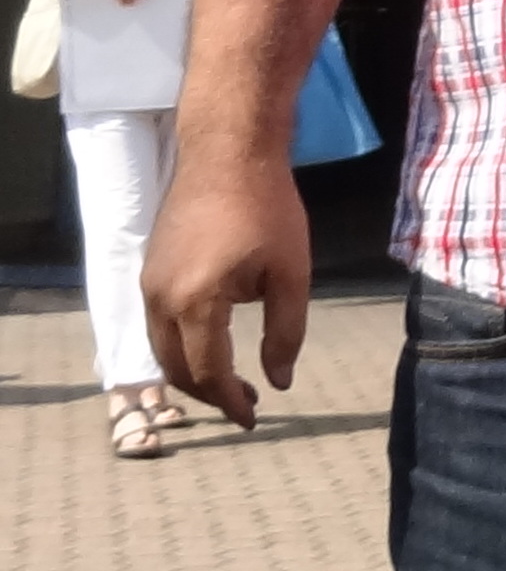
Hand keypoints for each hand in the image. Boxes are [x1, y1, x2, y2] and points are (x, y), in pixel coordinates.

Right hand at [142, 151, 310, 429]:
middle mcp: (159, 298)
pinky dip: (181, 345)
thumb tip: (279, 382)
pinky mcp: (150, 268)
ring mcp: (149, 282)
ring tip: (231, 381)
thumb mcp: (291, 273)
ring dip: (192, 371)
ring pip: (161, 348)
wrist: (227, 150)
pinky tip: (211, 343)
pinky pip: (158, 323)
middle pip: (176, 368)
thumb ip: (285, 333)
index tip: (254, 419)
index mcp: (195, 303)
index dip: (230, 402)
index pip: (207, 373)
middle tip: (246, 404)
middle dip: (209, 393)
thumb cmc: (267, 207)